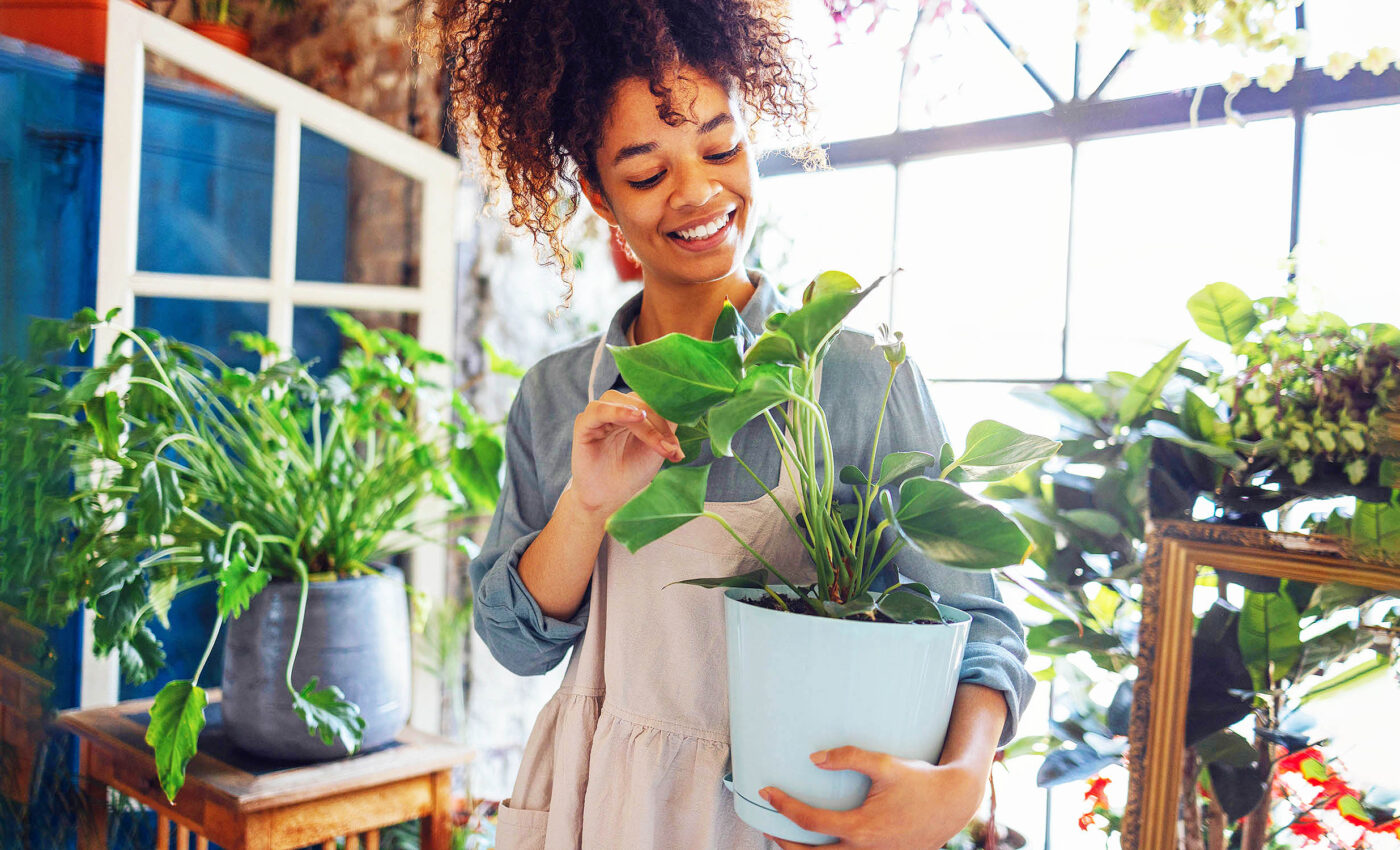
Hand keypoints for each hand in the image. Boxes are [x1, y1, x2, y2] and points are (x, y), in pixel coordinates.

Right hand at [570, 389, 683, 518]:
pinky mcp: (583, 423)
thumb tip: (682, 406)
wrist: (611, 498)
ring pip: (624, 403)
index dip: (668, 415)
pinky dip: (619, 411)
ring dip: (645, 423)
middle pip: (640, 400)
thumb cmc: (633, 471)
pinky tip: (636, 417)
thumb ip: (667, 424)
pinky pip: (599, 410)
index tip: (677, 444)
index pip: (653, 399)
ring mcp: (599, 413)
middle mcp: (616, 407)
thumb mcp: (657, 447)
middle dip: (659, 424)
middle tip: (670, 448)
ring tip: (658, 440)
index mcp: (634, 408)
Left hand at [759, 746, 986, 848]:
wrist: (953, 804)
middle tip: (768, 825)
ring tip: (788, 836)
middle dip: (784, 843)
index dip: (784, 806)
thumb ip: (850, 758)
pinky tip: (820, 841)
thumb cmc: (919, 782)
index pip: (809, 822)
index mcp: (861, 828)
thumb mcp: (885, 764)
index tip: (768, 792)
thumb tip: (814, 758)